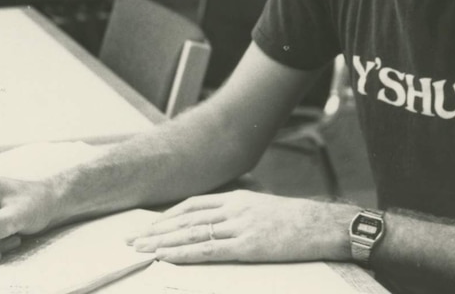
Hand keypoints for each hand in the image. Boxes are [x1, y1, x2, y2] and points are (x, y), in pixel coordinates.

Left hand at [129, 190, 355, 263]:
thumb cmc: (298, 220)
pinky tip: (166, 257)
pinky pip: (208, 249)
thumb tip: (222, 221)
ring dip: (162, 242)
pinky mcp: (248, 245)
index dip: (169, 215)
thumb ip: (241, 211)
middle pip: (187, 218)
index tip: (149, 225)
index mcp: (238, 197)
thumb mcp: (265, 207)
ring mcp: (240, 225)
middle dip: (156, 229)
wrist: (323, 225)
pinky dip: (184, 253)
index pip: (194, 204)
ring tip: (140, 249)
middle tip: (131, 239)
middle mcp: (234, 208)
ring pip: (192, 233)